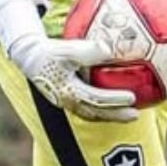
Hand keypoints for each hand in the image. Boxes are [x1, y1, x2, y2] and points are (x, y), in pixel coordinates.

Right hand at [9, 33, 137, 122]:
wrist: (31, 57)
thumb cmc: (50, 52)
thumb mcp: (68, 49)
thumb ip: (88, 51)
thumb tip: (108, 50)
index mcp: (69, 91)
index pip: (96, 99)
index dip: (114, 100)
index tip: (132, 97)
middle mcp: (68, 101)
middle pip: (96, 112)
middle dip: (116, 114)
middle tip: (135, 114)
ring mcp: (67, 103)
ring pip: (92, 114)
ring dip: (110, 115)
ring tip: (128, 114)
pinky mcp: (67, 100)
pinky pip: (87, 109)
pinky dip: (101, 111)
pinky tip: (112, 108)